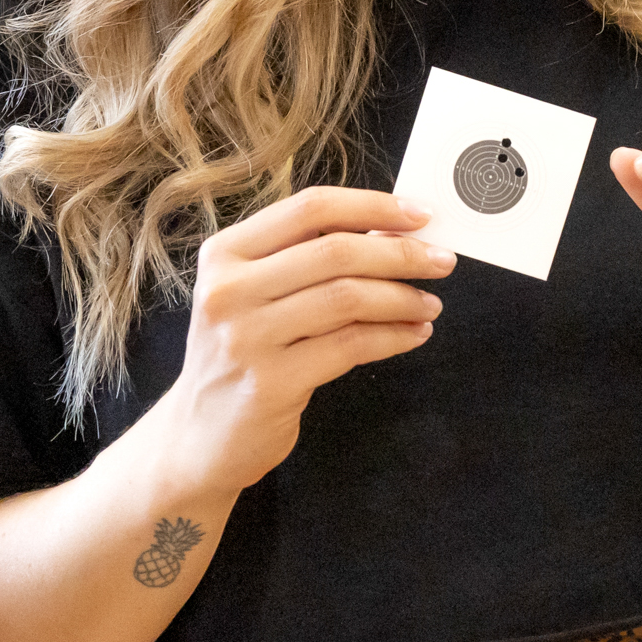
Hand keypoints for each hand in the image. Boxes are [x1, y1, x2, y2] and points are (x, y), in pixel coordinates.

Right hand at [159, 187, 451, 490]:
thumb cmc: (241, 355)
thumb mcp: (253, 295)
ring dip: (402, 299)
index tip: (419, 215)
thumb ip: (306, 260)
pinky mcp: (270, 383)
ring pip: (348, 298)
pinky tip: (413, 335)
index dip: (372, 206)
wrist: (199, 435)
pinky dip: (393, 337)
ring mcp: (246, 338)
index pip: (310, 208)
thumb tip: (391, 231)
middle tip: (442, 261)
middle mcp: (228, 290)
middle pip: (336, 251)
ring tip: (430, 305)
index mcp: (224, 254)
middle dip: (402, 254)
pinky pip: (351, 346)